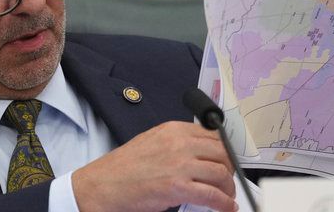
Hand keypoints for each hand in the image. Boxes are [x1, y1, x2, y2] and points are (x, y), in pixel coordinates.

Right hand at [71, 121, 236, 211]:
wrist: (104, 185)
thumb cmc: (123, 168)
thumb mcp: (152, 142)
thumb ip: (176, 143)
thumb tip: (199, 152)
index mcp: (173, 130)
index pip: (213, 135)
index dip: (224, 151)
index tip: (226, 161)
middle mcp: (179, 143)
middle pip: (222, 153)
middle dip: (229, 168)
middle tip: (228, 180)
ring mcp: (180, 165)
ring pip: (221, 173)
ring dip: (228, 188)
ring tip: (226, 196)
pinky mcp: (178, 187)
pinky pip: (213, 195)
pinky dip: (224, 203)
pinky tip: (225, 207)